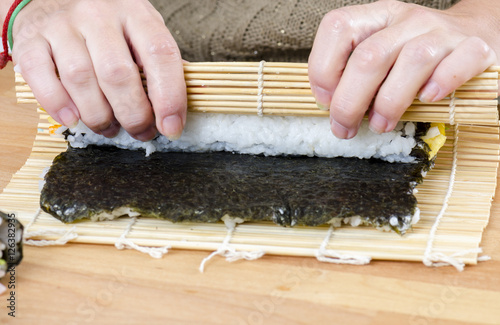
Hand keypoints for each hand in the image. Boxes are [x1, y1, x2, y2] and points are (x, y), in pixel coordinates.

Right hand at [11, 0, 186, 140]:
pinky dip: (58, 105)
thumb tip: (176, 111)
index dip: (170, 97)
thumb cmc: (109, 28)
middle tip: (141, 132)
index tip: (172, 127)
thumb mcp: (141, 34)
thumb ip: (158, 66)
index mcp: (135, 13)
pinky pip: (41, 77)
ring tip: (109, 128)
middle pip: (118, 74)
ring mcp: (62, 25)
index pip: (160, 54)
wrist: (54, 2)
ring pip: (81, 79)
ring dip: (99, 116)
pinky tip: (73, 119)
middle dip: (134, 115)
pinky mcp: (30, 39)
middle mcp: (98, 14)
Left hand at [308, 0, 498, 138]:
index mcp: (377, 17)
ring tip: (381, 125)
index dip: (323, 67)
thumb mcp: (379, 55)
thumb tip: (331, 108)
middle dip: (350, 101)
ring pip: (412, 61)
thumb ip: (353, 74)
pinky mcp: (474, 48)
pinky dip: (441, 85)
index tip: (325, 101)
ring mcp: (442, 32)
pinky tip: (428, 100)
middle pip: (370, 56)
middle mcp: (407, 20)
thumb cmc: (413, 56)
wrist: (475, 33)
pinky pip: (458, 63)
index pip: (339, 27)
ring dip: (390, 103)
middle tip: (345, 128)